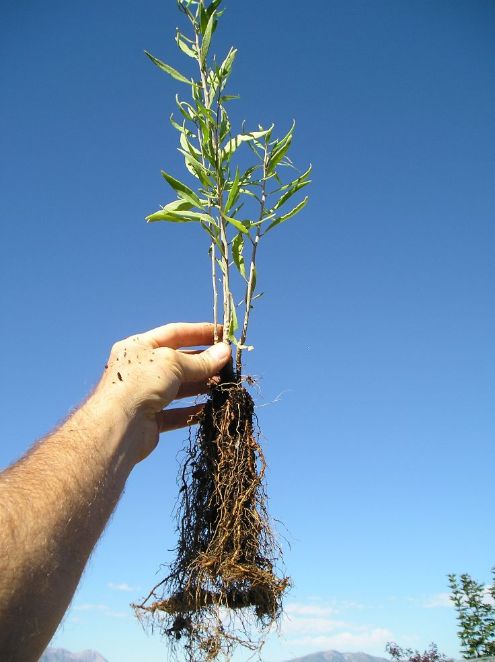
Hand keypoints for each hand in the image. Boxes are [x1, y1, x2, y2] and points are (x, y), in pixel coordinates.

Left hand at [96, 322, 230, 462]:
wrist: (118, 426)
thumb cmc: (141, 383)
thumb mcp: (173, 363)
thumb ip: (200, 361)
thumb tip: (225, 353)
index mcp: (139, 347)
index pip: (175, 333)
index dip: (200, 332)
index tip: (223, 333)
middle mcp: (140, 369)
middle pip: (178, 361)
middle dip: (204, 361)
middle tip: (229, 363)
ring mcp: (145, 394)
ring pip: (179, 387)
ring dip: (201, 385)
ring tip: (224, 384)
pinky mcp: (150, 419)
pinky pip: (176, 412)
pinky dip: (193, 410)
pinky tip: (210, 408)